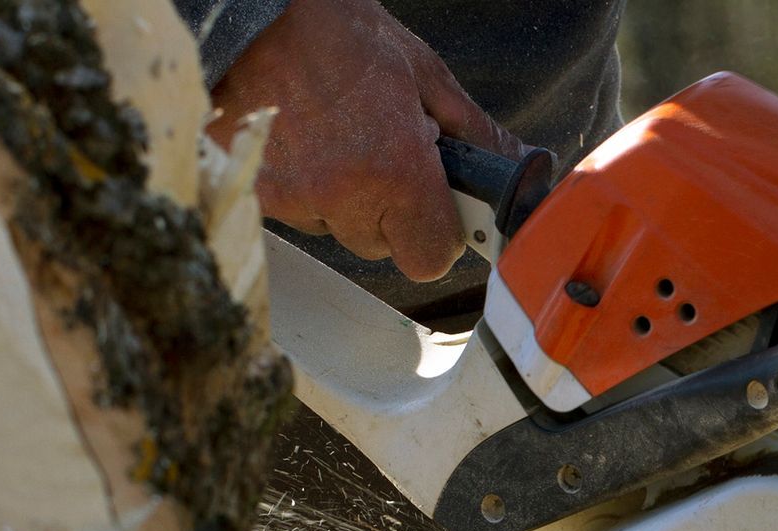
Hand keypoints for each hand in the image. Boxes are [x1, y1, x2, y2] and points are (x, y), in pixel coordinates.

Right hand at [207, 0, 524, 281]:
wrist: (254, 6)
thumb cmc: (344, 35)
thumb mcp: (426, 76)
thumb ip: (477, 137)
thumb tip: (523, 170)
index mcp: (396, 170)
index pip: (430, 258)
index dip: (437, 234)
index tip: (433, 209)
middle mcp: (342, 192)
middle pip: (383, 247)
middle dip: (389, 212)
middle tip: (379, 155)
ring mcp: (291, 196)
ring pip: (337, 232)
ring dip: (344, 201)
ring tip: (337, 140)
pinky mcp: (254, 191)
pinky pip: (295, 216)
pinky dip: (303, 189)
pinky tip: (304, 144)